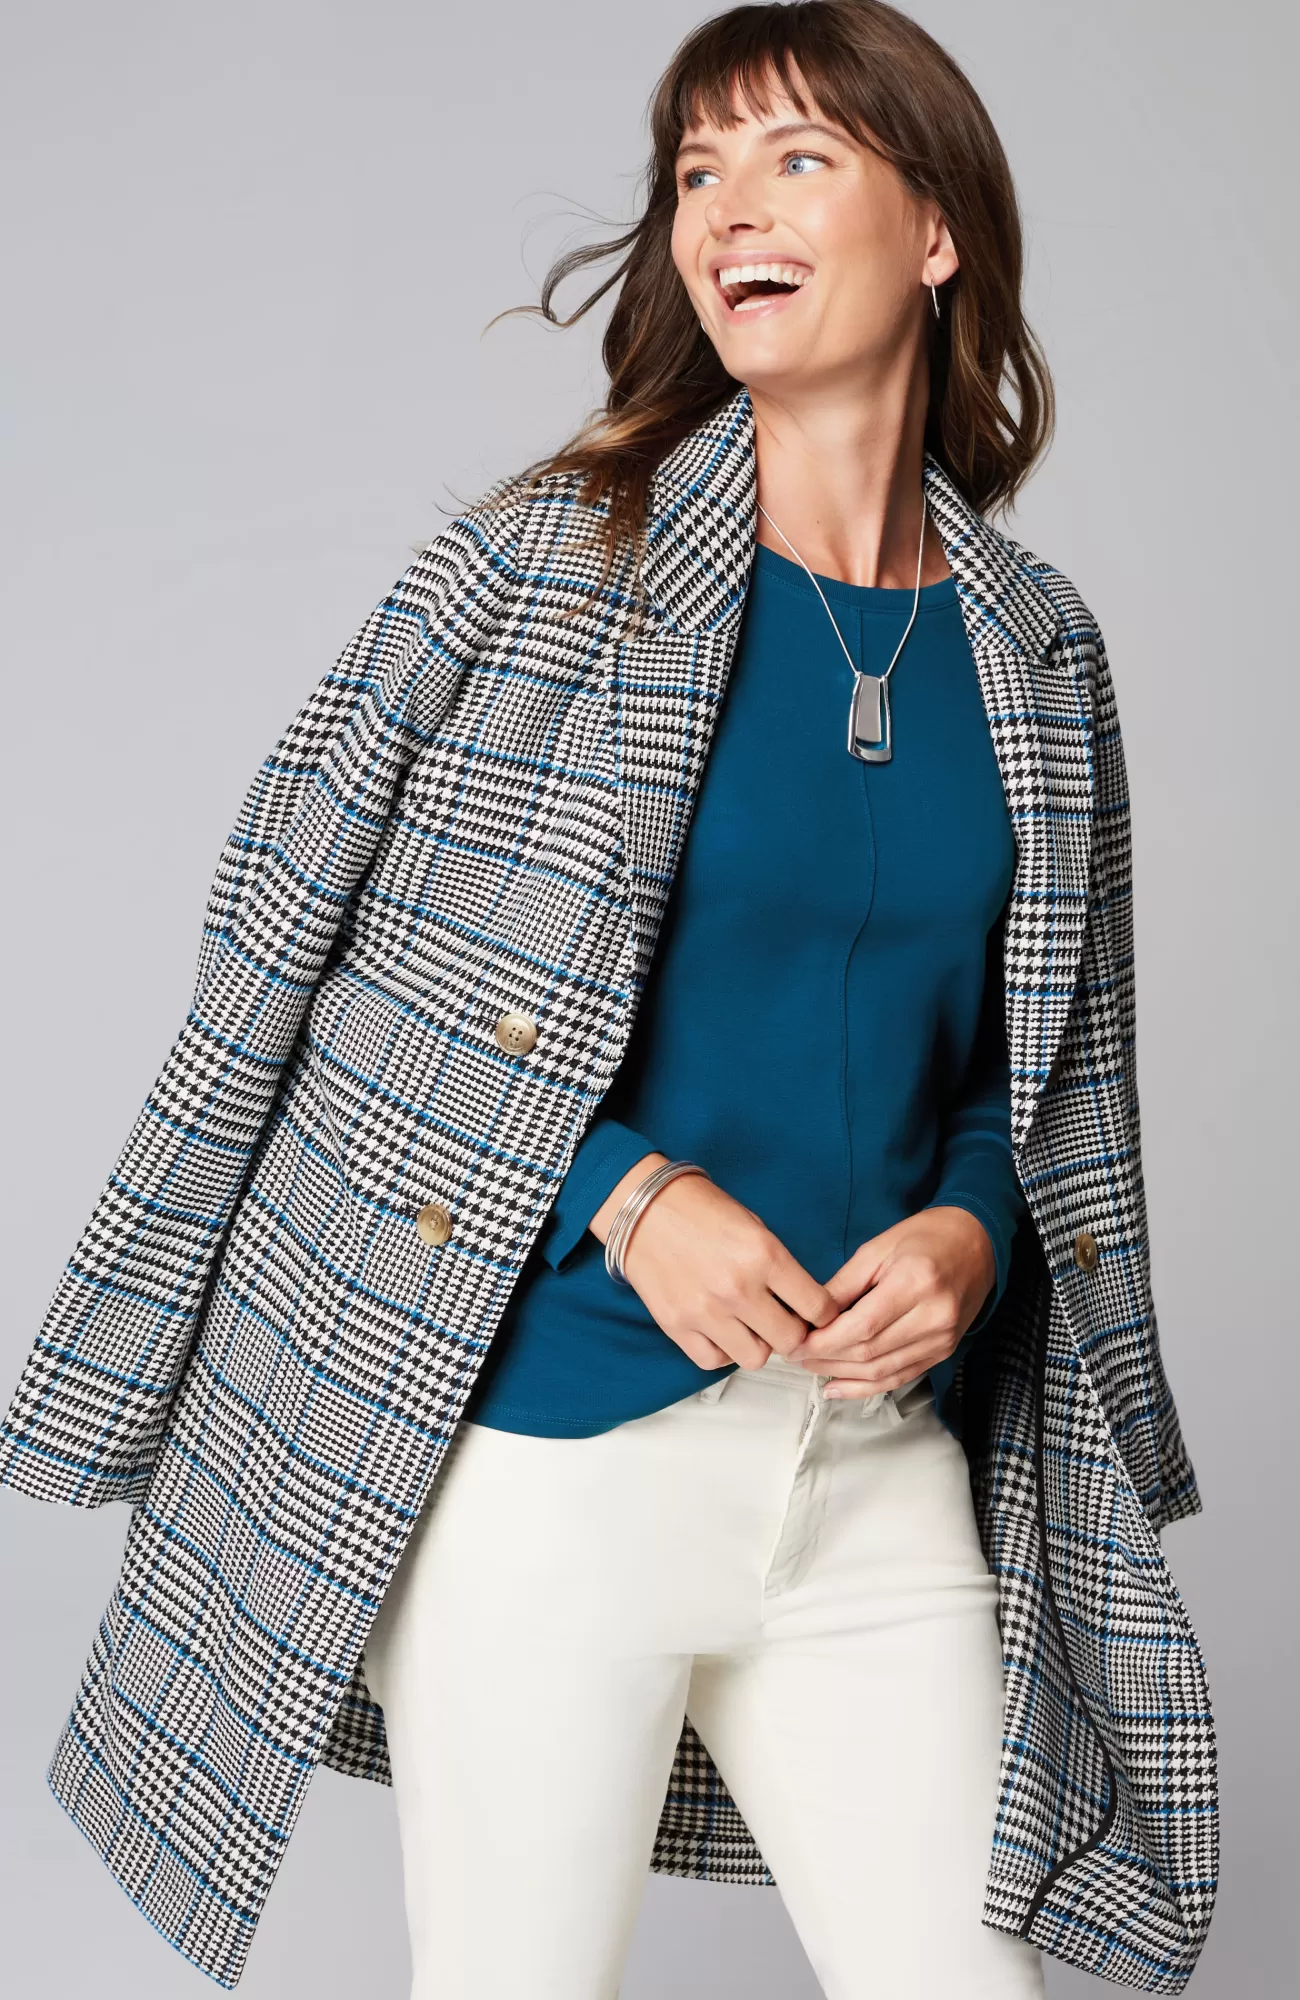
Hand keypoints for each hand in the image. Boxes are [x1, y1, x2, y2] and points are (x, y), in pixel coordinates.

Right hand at [589, 1156, 838, 1372]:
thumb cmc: (698, 1209)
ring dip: (759, 1345)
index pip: (817, 1307)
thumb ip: (779, 1267)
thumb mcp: (754, 1226)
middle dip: (795, 1333)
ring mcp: (705, 1311)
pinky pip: (714, 1362)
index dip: (825, 1314)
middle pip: (791, 1341)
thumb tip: (802, 1303)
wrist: (643, 1208)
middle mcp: (737, 1287)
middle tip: (786, 1322)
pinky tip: (722, 1331)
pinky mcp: (677, 1326)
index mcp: (763, 1255)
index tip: (819, 1314)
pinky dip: (723, 1351)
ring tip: (750, 1325)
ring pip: (756, 1358)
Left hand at [784, 1207, 995, 1398]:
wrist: (978, 1243)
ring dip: (842, 1375)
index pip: (861, 1327)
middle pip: (869, 1353)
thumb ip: (843, 1284)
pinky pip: (900, 1377)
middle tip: (795, 1356)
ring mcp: (942, 1339)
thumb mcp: (878, 1248)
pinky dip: (866, 1387)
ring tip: (811, 1368)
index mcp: (915, 1282)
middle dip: (826, 1359)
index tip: (795, 1343)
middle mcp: (933, 1316)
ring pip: (882, 1371)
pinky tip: (838, 1386)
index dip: (823, 1342)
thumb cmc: (928, 1237)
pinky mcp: (943, 1351)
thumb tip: (810, 1315)